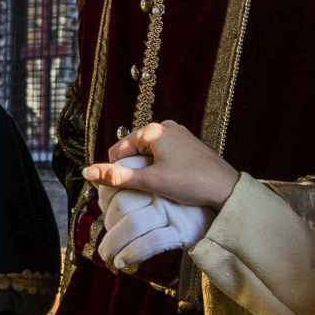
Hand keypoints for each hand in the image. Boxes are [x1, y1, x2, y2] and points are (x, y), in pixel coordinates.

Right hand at [84, 120, 238, 209]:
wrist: (227, 188)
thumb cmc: (189, 183)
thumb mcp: (150, 181)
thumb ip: (117, 177)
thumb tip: (88, 172)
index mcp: (153, 130)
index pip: (120, 148)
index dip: (117, 169)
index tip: (124, 187)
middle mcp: (165, 126)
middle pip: (135, 148)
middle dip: (133, 168)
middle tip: (142, 188)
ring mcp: (179, 133)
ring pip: (150, 151)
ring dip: (147, 168)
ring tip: (156, 186)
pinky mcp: (189, 143)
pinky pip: (165, 152)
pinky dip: (161, 165)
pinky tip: (169, 180)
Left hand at [96, 179, 209, 269]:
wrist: (224, 210)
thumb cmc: (185, 199)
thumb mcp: (160, 183)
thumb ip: (134, 183)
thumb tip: (99, 186)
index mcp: (154, 173)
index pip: (119, 183)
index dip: (104, 199)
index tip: (103, 211)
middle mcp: (162, 189)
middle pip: (122, 204)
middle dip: (107, 225)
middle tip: (104, 240)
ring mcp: (173, 209)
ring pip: (132, 224)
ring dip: (113, 243)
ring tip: (106, 255)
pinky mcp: (182, 230)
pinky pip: (148, 242)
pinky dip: (130, 253)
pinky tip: (121, 262)